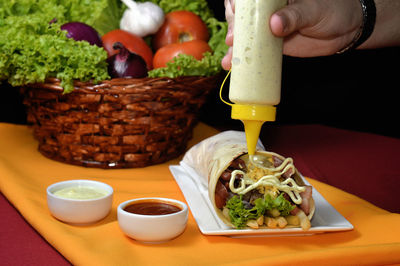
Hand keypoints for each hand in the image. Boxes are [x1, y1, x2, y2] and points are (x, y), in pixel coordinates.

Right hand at [222, 0, 362, 69]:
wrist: (346, 30)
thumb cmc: (333, 10)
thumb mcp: (314, 10)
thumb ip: (294, 15)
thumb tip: (274, 24)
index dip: (235, 3)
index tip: (234, 12)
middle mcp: (266, 8)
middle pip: (240, 15)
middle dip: (233, 27)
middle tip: (233, 39)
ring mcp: (266, 26)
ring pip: (243, 34)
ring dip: (233, 47)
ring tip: (230, 59)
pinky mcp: (270, 43)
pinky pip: (253, 49)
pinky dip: (241, 57)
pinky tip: (232, 64)